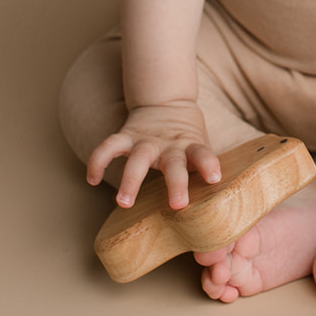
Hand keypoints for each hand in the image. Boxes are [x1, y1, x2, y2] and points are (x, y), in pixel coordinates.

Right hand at [85, 101, 221, 211]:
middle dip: (176, 183)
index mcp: (190, 146)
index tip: (214, 178)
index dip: (209, 164)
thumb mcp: (199, 148)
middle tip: (177, 205)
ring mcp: (146, 140)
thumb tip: (223, 213)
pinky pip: (109, 146)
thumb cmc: (187, 138)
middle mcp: (170, 145)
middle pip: (174, 163)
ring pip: (138, 157)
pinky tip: (91, 178)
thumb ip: (203, 172)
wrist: (167, 101)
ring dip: (131, 179)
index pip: (203, 153)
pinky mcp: (127, 136)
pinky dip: (98, 160)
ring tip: (123, 202)